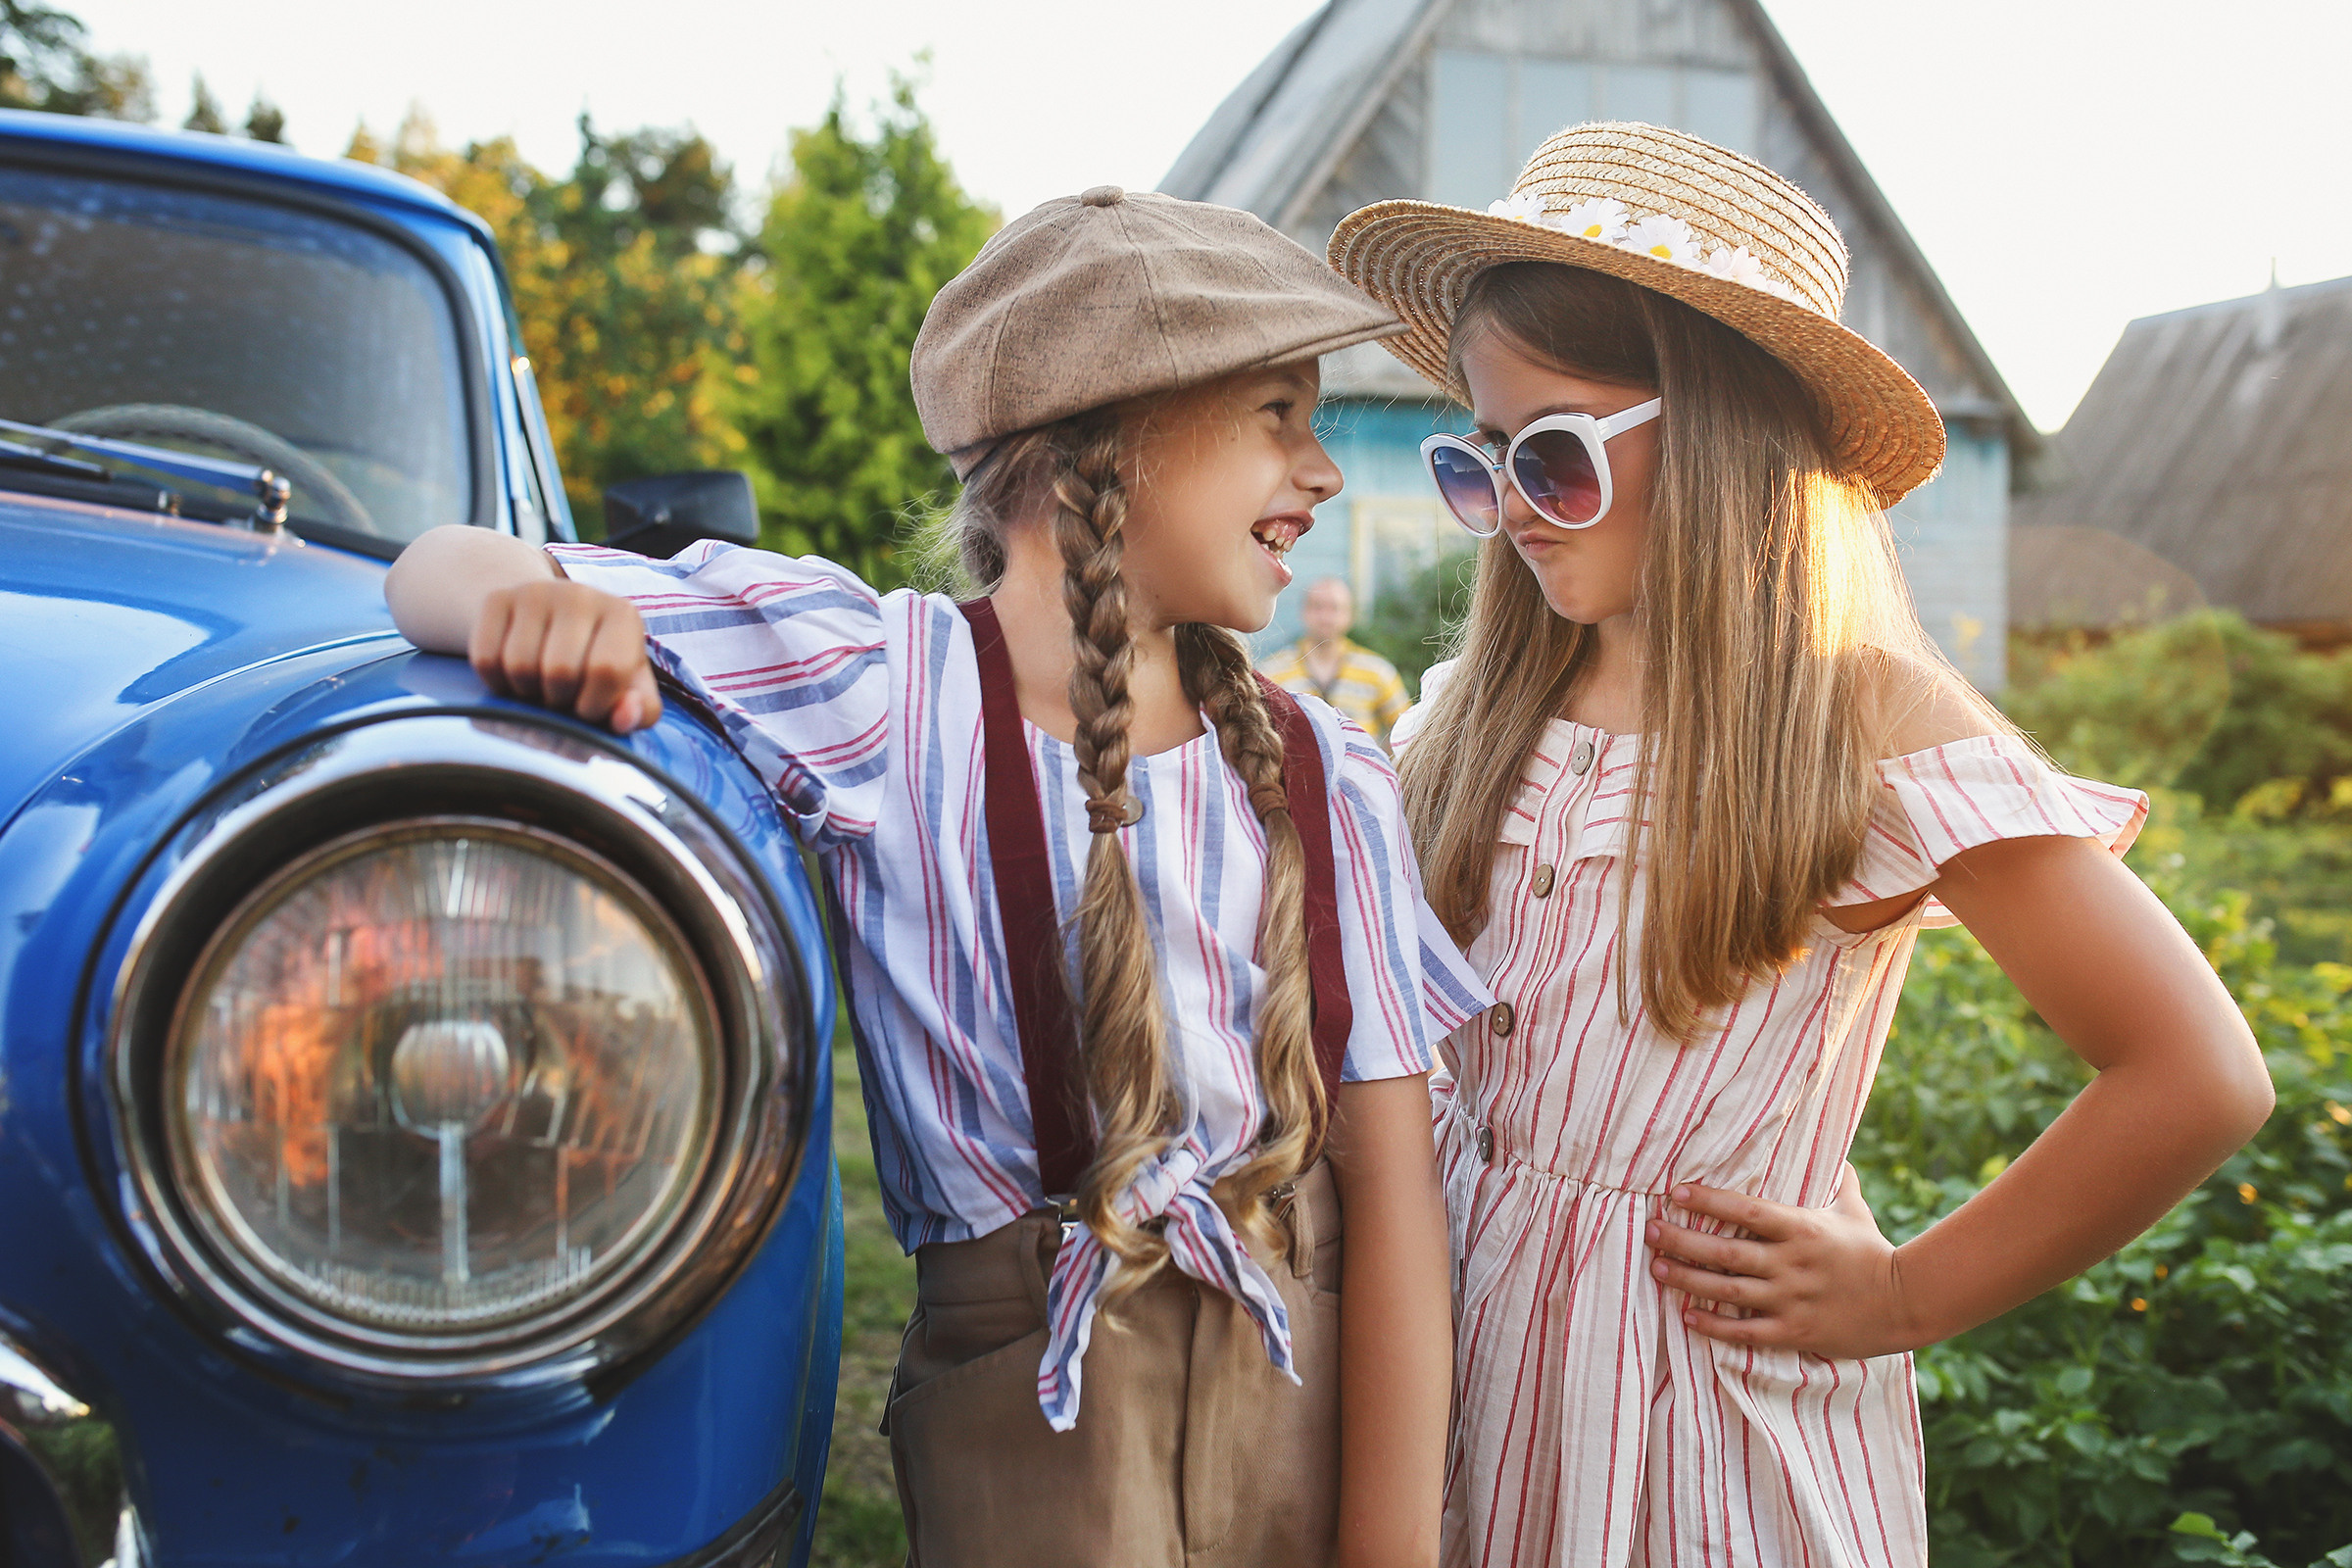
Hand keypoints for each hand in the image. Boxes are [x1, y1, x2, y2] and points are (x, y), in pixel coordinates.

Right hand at [469, 578, 661, 732]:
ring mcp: (535, 592)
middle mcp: (580, 594)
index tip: (588, 707)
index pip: (606, 670)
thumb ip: (640, 710)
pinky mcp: (497, 598)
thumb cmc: (597, 663)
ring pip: (519, 667)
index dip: (593, 705)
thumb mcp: (629, 687)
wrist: (551, 620)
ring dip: (526, 693)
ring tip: (540, 685)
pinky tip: (513, 675)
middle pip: (559, 671)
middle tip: (561, 696)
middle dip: (558, 701)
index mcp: (623, 615)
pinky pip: (485, 659)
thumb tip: (625, 716)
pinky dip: (496, 682)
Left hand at [1642, 1164, 1925, 1359]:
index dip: (1708, 1201)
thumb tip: (1839, 1152)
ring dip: (1687, 1280)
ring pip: (1728, 1291)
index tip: (1674, 1192)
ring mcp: (1792, 1299)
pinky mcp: (1795, 1331)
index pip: (1746, 1210)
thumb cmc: (1875, 1253)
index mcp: (1801, 1229)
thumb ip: (1840, 1181)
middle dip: (1682, 1241)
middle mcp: (1791, 1263)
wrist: (1907, 1302)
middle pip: (1726, 1251)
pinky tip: (1687, 1316)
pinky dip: (1714, 1325)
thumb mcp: (1854, 1212)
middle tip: (1649, 1231)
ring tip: (1656, 1268)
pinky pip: (1746, 1332)